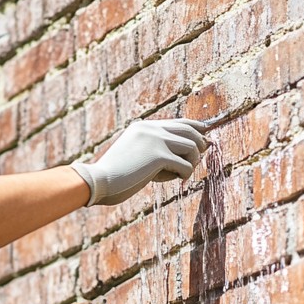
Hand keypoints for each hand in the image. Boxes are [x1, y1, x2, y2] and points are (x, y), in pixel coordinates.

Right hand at [71, 118, 209, 205]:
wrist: (99, 181)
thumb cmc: (115, 176)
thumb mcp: (135, 156)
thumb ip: (155, 151)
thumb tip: (184, 155)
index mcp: (144, 126)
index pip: (179, 122)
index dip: (196, 129)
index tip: (205, 137)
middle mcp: (151, 128)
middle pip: (190, 131)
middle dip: (199, 146)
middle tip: (197, 161)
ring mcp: (155, 140)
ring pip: (192, 147)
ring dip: (192, 163)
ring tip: (181, 173)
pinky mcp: (159, 156)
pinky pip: (186, 165)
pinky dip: (185, 174)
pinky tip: (178, 179)